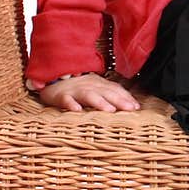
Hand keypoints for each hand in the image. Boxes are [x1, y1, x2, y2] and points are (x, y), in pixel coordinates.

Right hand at [26, 73, 140, 112]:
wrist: (52, 79)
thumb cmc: (77, 87)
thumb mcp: (96, 88)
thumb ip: (111, 94)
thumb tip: (132, 104)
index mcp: (99, 84)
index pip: (115, 90)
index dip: (126, 97)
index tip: (136, 107)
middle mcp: (89, 86)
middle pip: (106, 92)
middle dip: (119, 100)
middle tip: (130, 109)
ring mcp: (75, 90)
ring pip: (89, 95)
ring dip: (100, 102)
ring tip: (110, 110)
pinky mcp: (61, 95)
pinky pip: (66, 100)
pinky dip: (71, 104)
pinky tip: (77, 110)